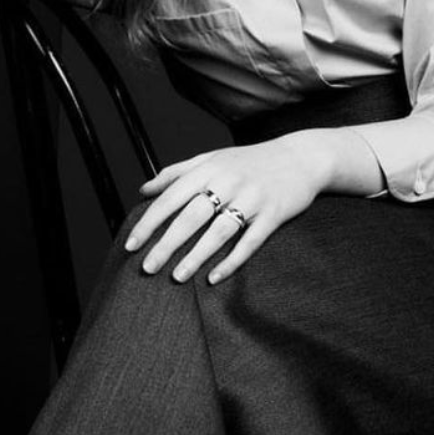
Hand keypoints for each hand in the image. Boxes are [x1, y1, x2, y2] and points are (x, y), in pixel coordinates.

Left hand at [125, 135, 331, 285]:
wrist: (301, 157)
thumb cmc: (250, 161)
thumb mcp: (212, 158)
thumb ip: (176, 172)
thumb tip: (144, 190)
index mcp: (209, 169)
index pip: (171, 197)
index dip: (149, 222)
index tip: (132, 244)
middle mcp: (228, 181)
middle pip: (191, 217)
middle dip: (167, 244)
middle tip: (147, 268)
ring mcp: (252, 198)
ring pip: (219, 231)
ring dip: (196, 256)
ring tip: (177, 277)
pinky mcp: (273, 214)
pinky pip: (250, 241)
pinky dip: (231, 261)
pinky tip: (214, 277)